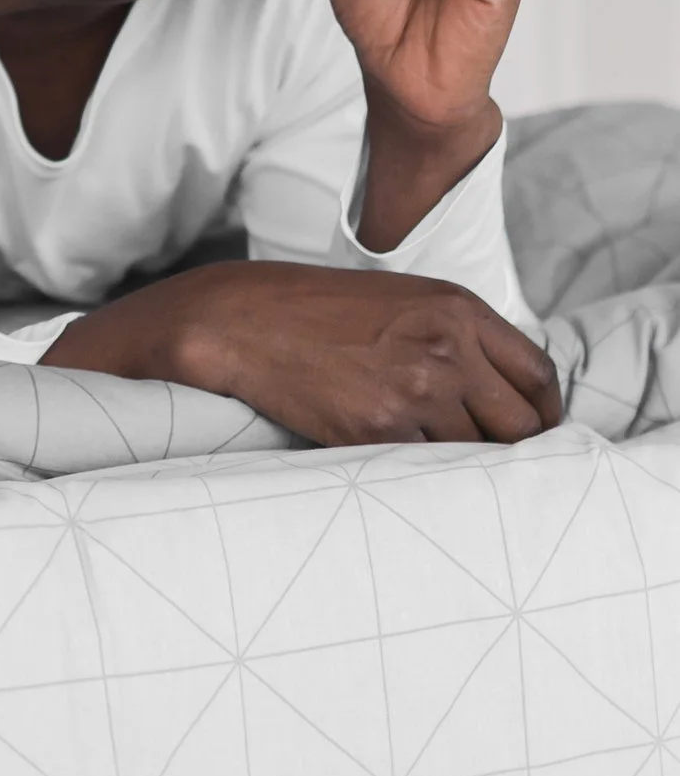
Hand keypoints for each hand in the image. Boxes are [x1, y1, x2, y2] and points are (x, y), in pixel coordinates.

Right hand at [47, 260, 560, 445]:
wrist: (237, 319)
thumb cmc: (314, 310)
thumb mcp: (398, 302)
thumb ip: (456, 339)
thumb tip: (502, 401)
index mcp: (457, 309)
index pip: (539, 379)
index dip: (537, 416)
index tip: (522, 433)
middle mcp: (447, 347)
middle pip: (521, 426)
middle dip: (506, 447)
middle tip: (476, 457)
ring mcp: (417, 390)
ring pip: (476, 456)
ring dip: (456, 463)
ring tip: (420, 455)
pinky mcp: (380, 429)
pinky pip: (427, 470)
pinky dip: (417, 473)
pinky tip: (389, 459)